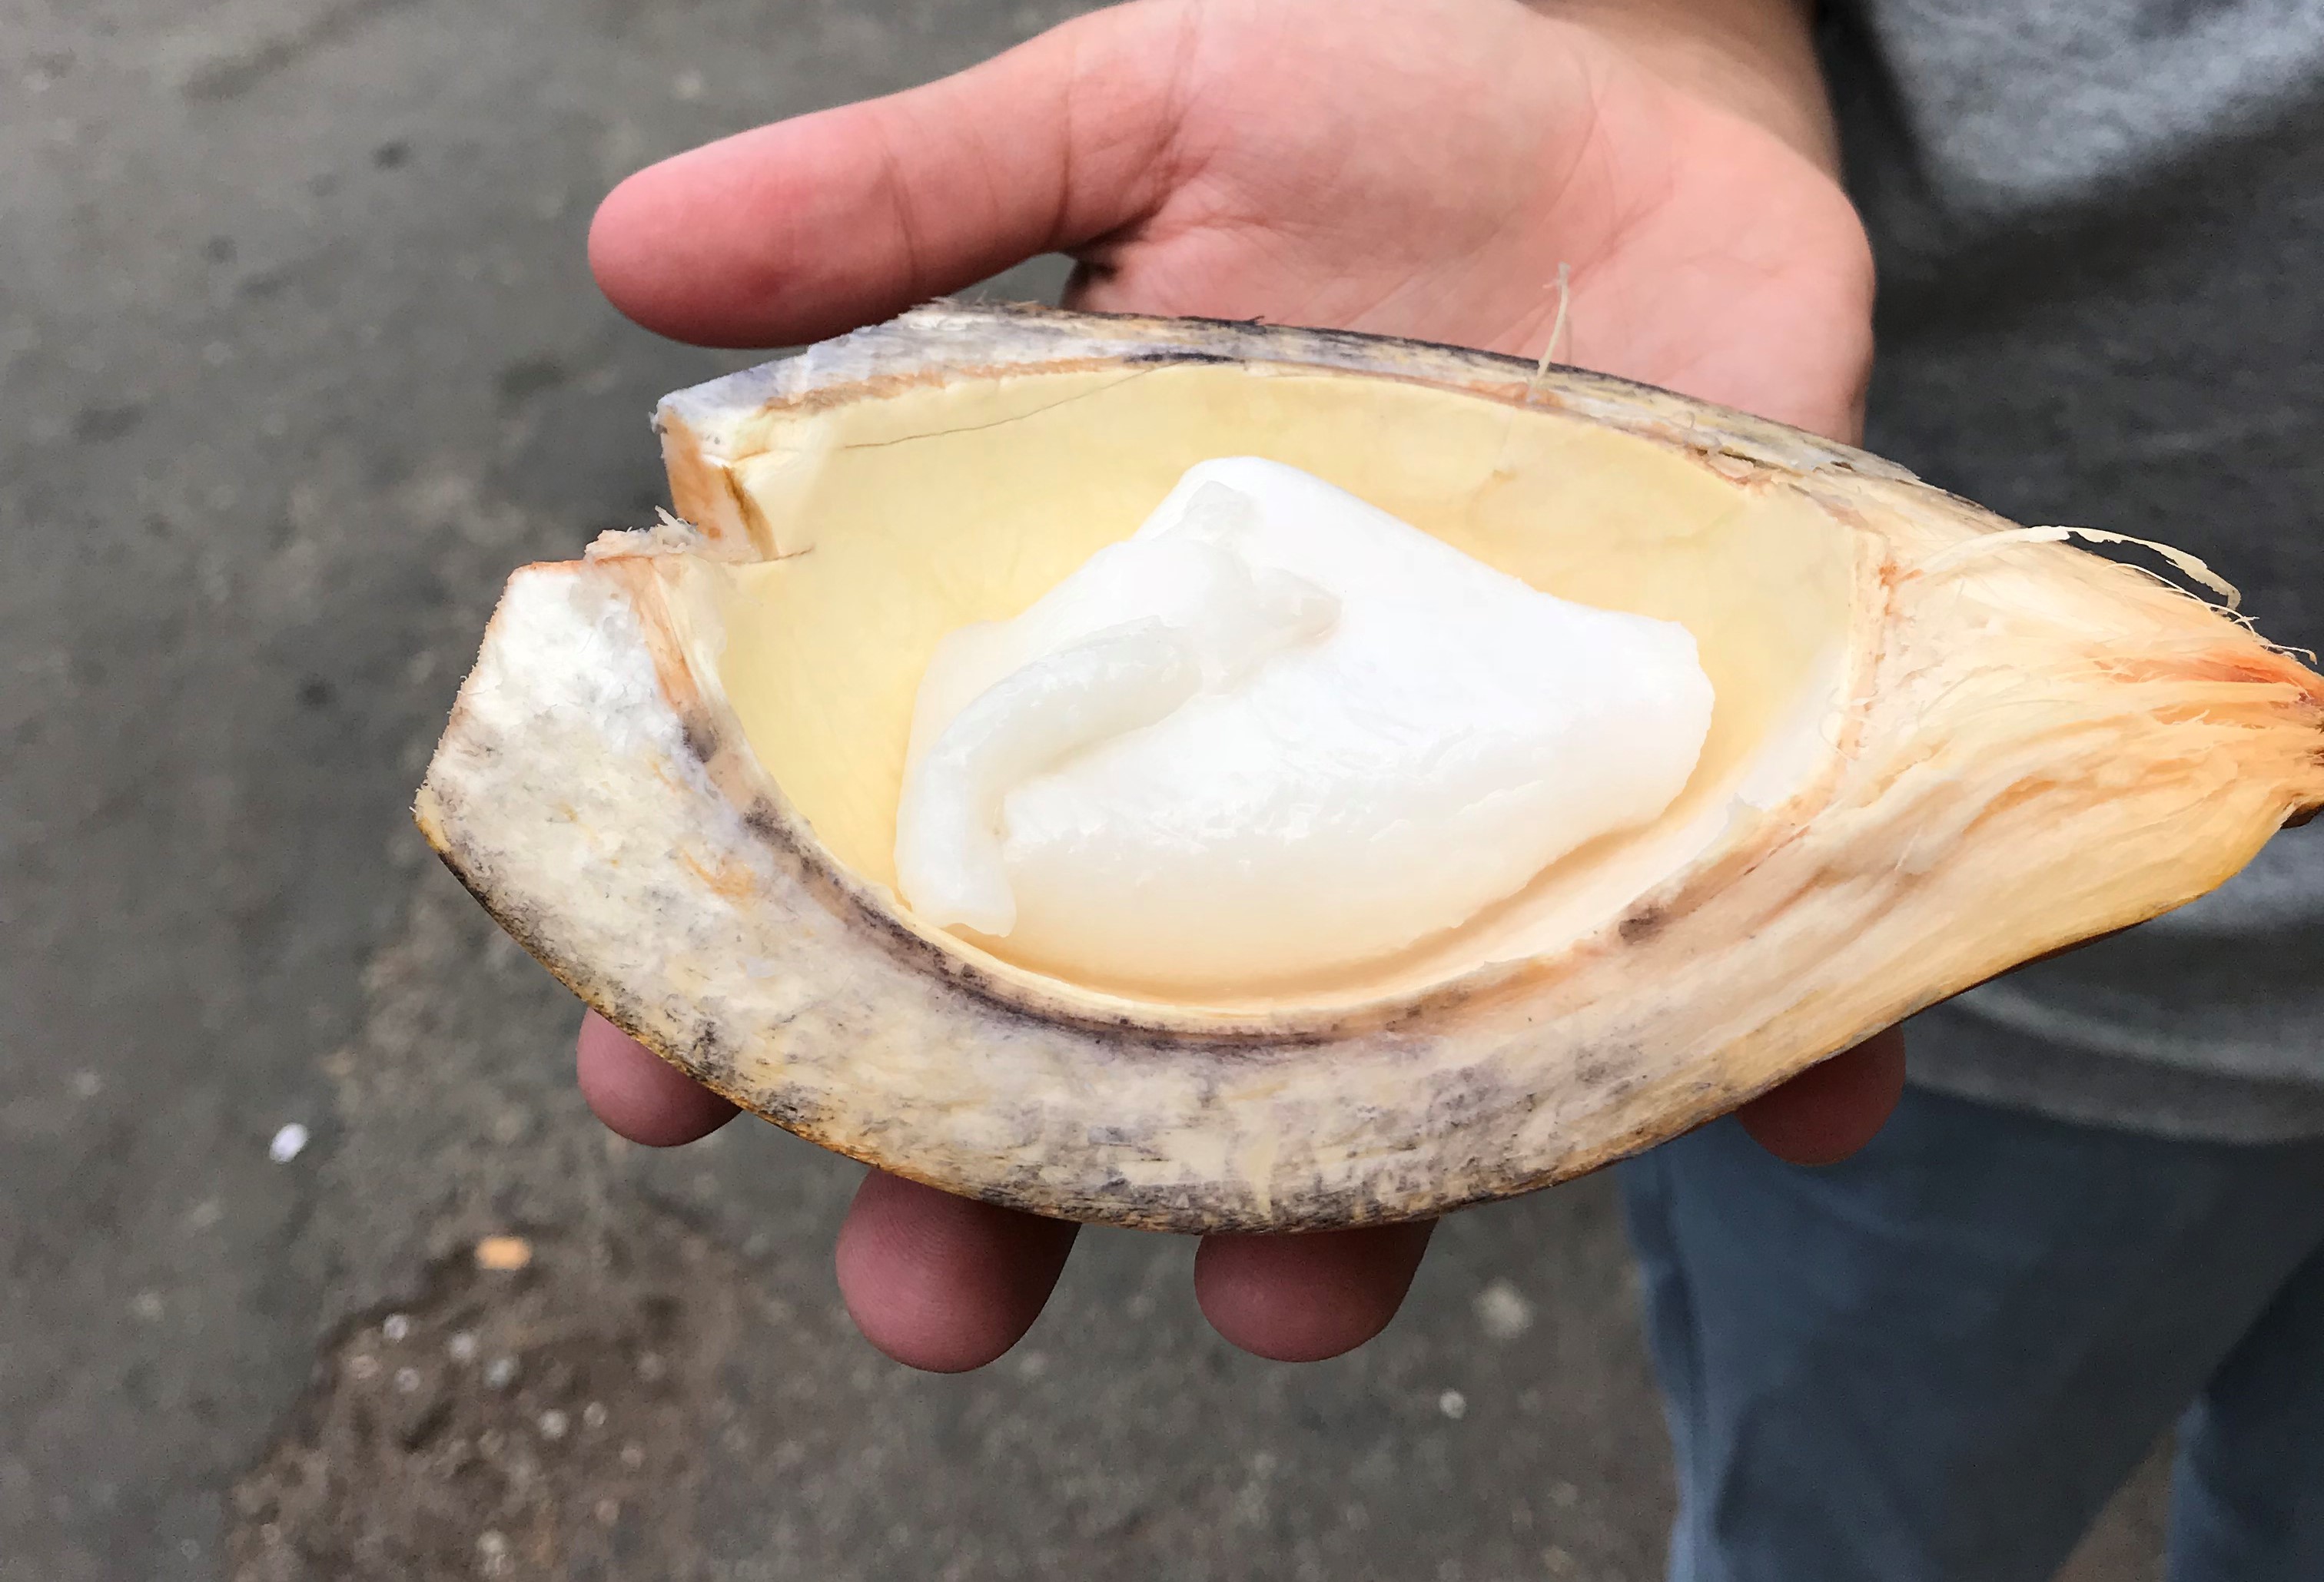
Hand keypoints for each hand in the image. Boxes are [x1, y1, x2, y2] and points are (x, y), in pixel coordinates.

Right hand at [582, 0, 1898, 1371]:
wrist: (1645, 82)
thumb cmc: (1369, 97)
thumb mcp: (1133, 119)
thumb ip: (905, 201)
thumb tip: (632, 255)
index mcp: (1090, 653)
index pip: (890, 863)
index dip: (761, 986)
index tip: (657, 1082)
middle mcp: (1261, 777)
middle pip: (1109, 1045)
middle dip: (1006, 1195)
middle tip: (930, 1304)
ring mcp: (1467, 798)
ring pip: (1385, 1077)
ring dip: (1341, 1214)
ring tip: (1290, 1302)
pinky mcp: (1673, 774)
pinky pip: (1723, 966)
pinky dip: (1764, 1052)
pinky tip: (1779, 1105)